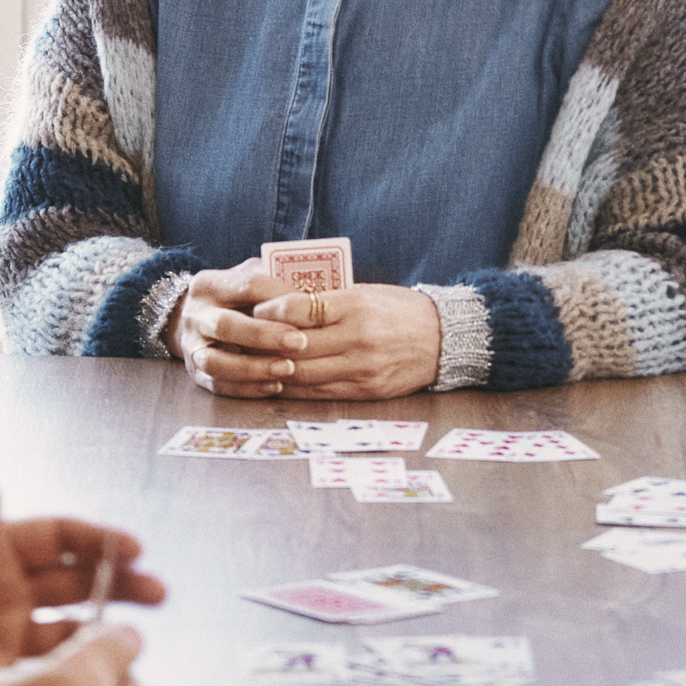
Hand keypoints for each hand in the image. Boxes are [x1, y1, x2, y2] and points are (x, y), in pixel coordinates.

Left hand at [0, 494, 164, 685]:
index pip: (55, 539)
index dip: (96, 541)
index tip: (132, 548)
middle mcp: (0, 596)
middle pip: (75, 583)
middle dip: (119, 584)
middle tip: (156, 593)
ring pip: (69, 633)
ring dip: (104, 632)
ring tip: (136, 642)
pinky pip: (43, 681)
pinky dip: (73, 679)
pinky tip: (98, 683)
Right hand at [171, 260, 310, 395]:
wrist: (196, 318)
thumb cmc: (236, 298)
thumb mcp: (250, 277)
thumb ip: (275, 283)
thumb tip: (316, 295)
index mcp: (210, 284)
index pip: (247, 285)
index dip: (280, 298)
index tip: (310, 308)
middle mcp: (195, 315)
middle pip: (226, 325)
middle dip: (264, 335)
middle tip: (300, 342)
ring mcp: (191, 346)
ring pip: (216, 361)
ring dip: (254, 368)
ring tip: (287, 369)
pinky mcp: (194, 373)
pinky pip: (218, 385)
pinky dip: (247, 388)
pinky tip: (274, 386)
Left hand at [253, 282, 441, 399]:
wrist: (444, 339)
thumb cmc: (400, 309)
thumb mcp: (367, 293)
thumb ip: (329, 300)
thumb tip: (283, 303)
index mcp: (356, 306)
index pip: (301, 309)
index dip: (271, 312)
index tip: (256, 310)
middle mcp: (357, 338)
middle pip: (295, 346)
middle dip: (264, 344)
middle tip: (242, 340)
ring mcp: (361, 368)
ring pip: (303, 374)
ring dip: (273, 370)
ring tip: (253, 363)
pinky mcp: (365, 390)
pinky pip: (320, 393)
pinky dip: (294, 389)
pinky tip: (277, 383)